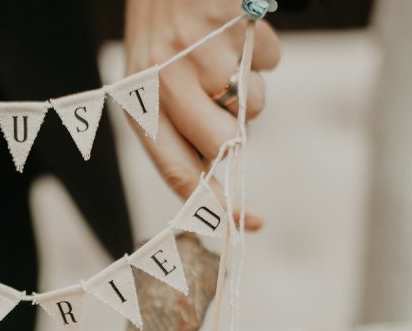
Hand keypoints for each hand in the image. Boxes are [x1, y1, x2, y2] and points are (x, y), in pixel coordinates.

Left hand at [124, 0, 279, 228]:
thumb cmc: (164, 35)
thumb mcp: (151, 83)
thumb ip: (180, 130)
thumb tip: (219, 177)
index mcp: (141, 105)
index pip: (177, 171)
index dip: (215, 204)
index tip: (246, 224)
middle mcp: (166, 83)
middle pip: (225, 144)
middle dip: (237, 132)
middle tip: (225, 102)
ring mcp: (200, 54)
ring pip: (255, 104)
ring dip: (250, 85)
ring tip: (220, 52)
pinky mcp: (232, 25)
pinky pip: (270, 60)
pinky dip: (262, 49)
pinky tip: (234, 30)